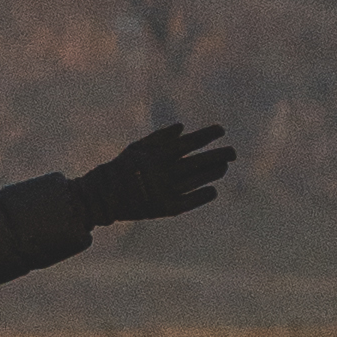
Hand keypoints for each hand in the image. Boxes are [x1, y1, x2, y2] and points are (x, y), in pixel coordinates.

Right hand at [81, 119, 233, 228]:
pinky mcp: (166, 209)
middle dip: (218, 155)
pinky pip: (191, 201)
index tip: (221, 130)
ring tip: (224, 167)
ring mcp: (165, 191)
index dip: (207, 135)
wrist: (104, 196)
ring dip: (214, 173)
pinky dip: (203, 194)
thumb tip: (182, 127)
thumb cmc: (122, 168)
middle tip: (233, 152)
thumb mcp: (137, 147)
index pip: (189, 142)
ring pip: (197, 180)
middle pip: (198, 162)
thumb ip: (160, 137)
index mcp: (156, 155)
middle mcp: (163, 172)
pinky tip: (212, 190)